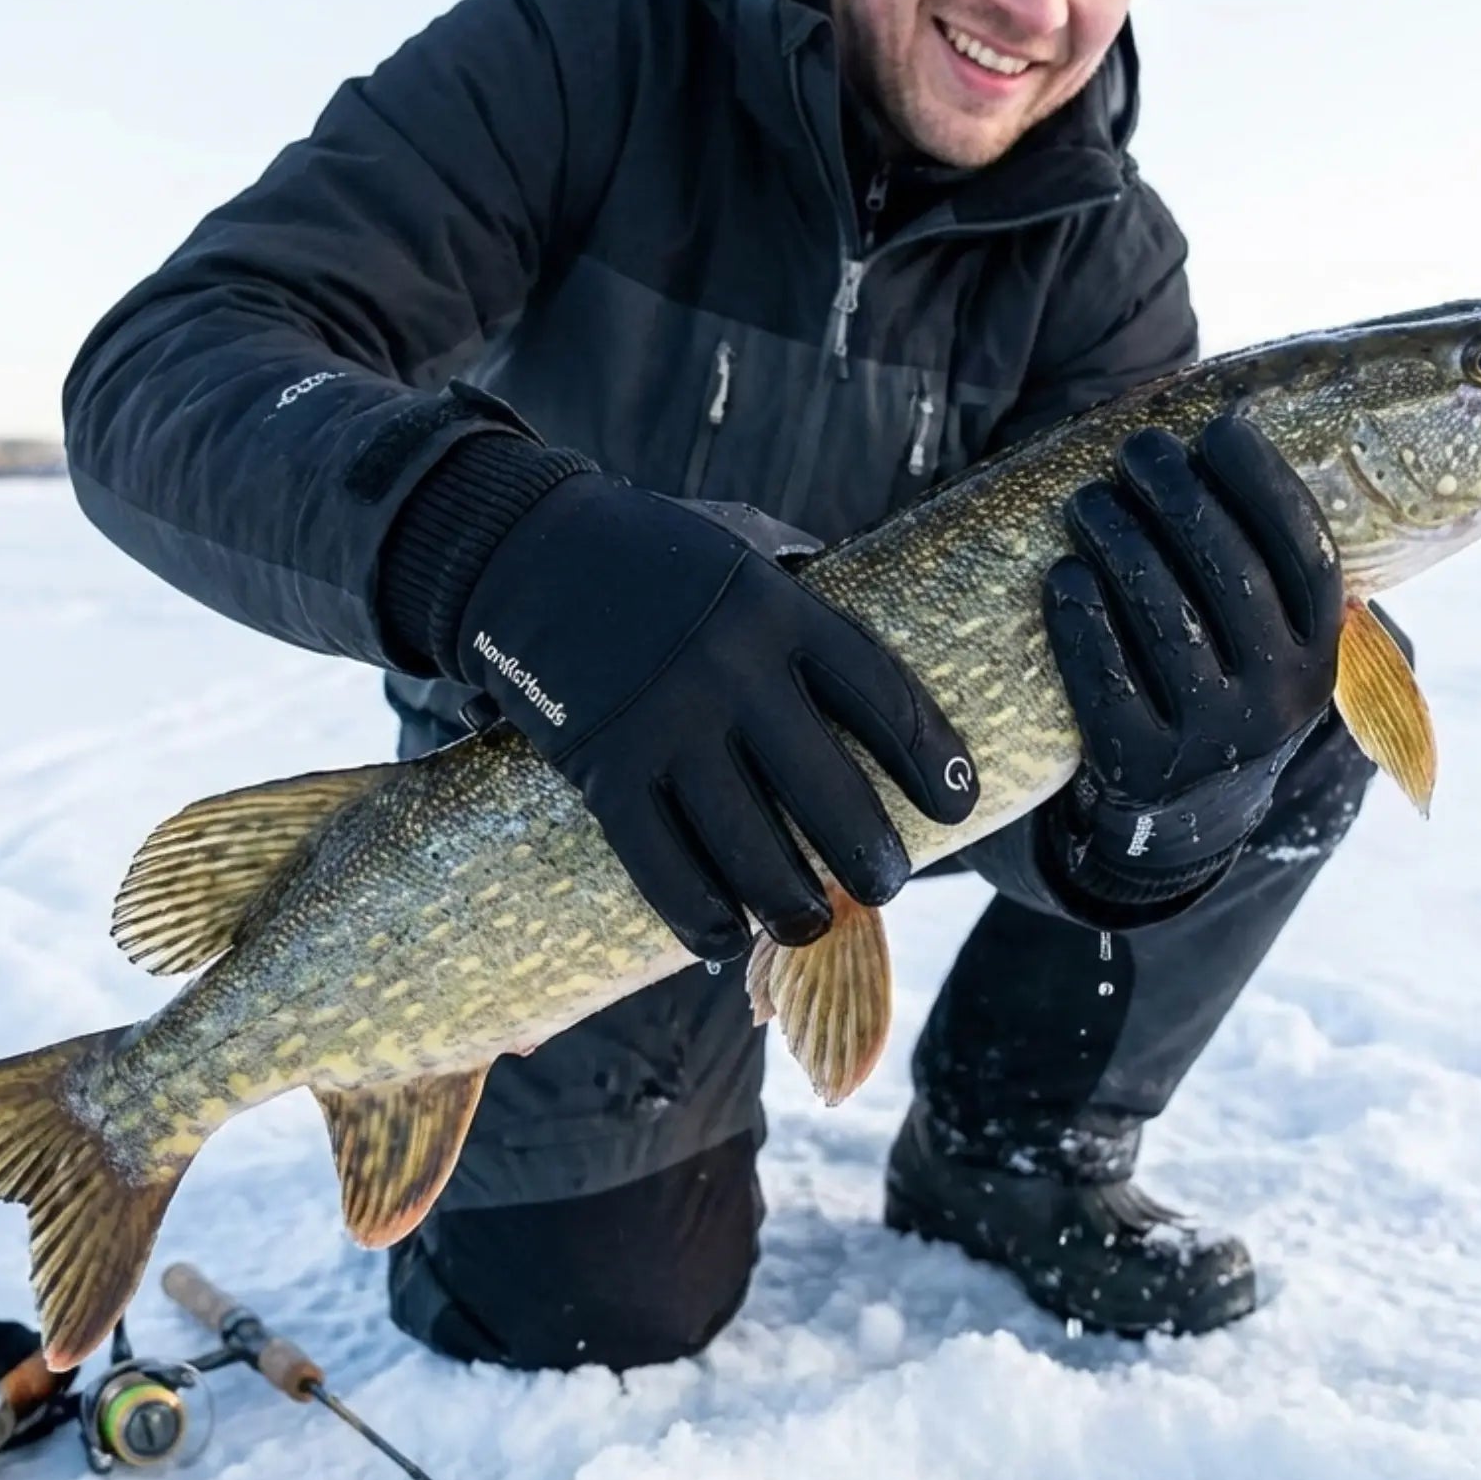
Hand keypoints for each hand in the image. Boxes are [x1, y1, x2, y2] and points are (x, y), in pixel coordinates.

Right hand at [455, 473, 977, 960]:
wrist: (520, 544)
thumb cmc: (648, 549)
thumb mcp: (737, 542)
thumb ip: (802, 576)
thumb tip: (864, 601)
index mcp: (779, 609)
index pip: (881, 693)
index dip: (930, 758)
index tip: (960, 804)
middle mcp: (731, 669)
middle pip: (826, 789)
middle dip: (868, 856)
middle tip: (885, 886)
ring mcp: (665, 723)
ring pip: (749, 846)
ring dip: (791, 905)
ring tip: (809, 926)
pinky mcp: (603, 767)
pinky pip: (660, 865)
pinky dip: (699, 916)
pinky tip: (725, 937)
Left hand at [1041, 416, 1342, 909]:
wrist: (1189, 813)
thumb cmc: (1223, 680)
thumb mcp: (1269, 637)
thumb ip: (1264, 560)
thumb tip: (1230, 420)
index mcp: (1321, 654)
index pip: (1304, 553)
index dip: (1264, 483)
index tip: (1220, 426)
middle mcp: (1279, 698)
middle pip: (1230, 575)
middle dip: (1178, 497)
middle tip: (1137, 449)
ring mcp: (1212, 738)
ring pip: (1166, 621)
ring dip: (1121, 545)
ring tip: (1088, 502)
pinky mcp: (1142, 766)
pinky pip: (1106, 680)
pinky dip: (1081, 621)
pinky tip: (1063, 575)